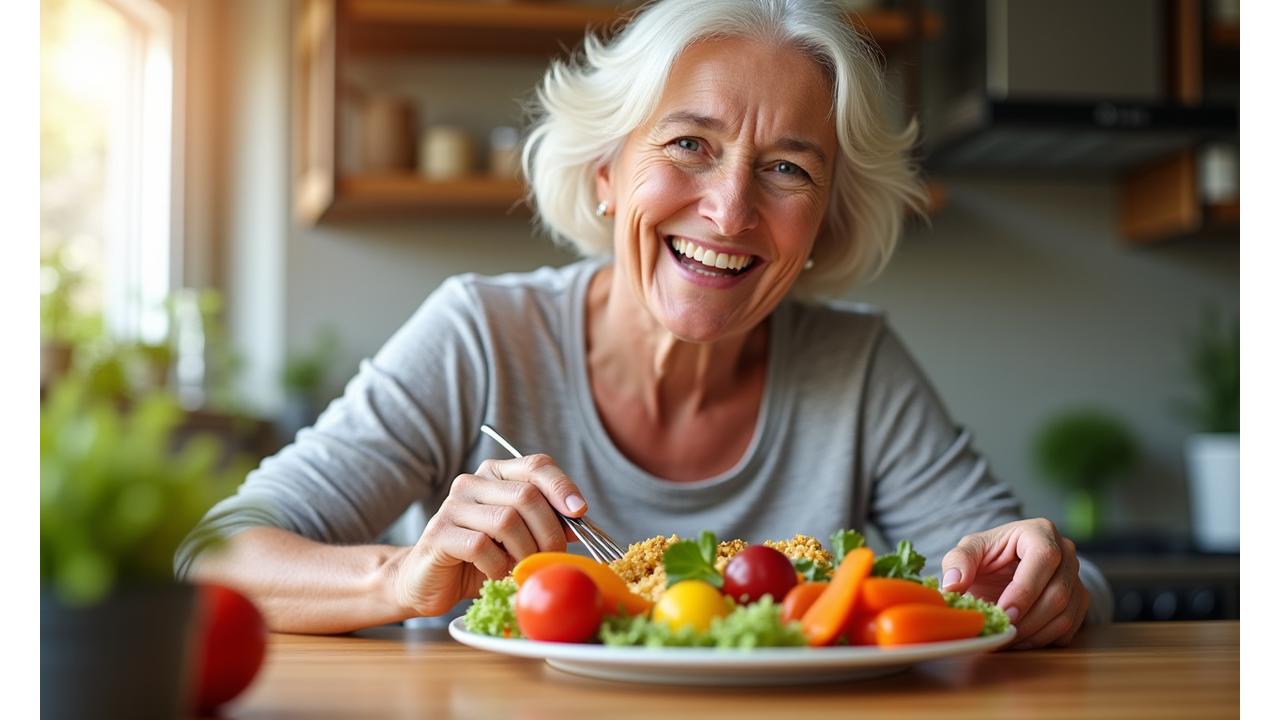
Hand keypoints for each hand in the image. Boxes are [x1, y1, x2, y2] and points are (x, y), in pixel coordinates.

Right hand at [390, 454, 586, 616]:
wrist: (429, 581)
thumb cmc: (481, 559)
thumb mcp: (520, 538)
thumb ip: (546, 524)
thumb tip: (579, 521)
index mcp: (496, 474)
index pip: (536, 465)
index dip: (562, 486)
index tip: (580, 512)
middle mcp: (473, 482)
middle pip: (526, 495)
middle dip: (549, 532)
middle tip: (551, 557)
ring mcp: (453, 505)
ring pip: (507, 520)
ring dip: (524, 551)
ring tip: (522, 567)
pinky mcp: (439, 533)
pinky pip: (482, 546)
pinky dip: (498, 566)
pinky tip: (496, 574)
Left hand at [940, 518, 1088, 649]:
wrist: (1004, 570)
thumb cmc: (988, 556)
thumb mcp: (970, 551)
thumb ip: (958, 562)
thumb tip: (952, 584)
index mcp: (1040, 532)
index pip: (1044, 558)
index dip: (1025, 589)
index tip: (1004, 612)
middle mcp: (1066, 553)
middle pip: (1059, 592)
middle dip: (1028, 619)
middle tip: (1002, 631)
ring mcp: (1076, 579)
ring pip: (1066, 614)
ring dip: (1035, 633)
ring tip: (1007, 638)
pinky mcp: (1079, 603)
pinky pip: (1069, 628)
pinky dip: (1044, 639)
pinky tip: (1020, 640)